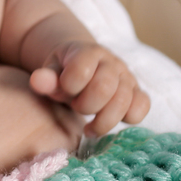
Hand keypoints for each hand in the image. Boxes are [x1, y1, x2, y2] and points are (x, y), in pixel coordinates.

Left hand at [29, 41, 149, 136]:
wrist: (82, 65)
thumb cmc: (63, 72)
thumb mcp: (51, 71)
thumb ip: (45, 78)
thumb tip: (37, 80)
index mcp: (88, 52)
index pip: (81, 70)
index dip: (69, 86)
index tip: (64, 90)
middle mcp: (112, 62)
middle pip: (104, 88)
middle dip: (85, 106)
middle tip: (76, 107)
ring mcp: (127, 77)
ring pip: (124, 101)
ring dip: (103, 121)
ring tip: (88, 128)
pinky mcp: (137, 92)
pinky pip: (142, 106)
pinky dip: (128, 118)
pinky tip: (109, 121)